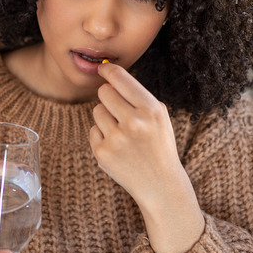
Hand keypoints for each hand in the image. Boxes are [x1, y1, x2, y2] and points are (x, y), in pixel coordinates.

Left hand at [89, 61, 183, 203]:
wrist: (160, 183)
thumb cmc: (158, 143)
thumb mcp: (158, 116)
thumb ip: (136, 95)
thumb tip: (108, 78)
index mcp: (150, 109)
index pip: (120, 78)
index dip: (108, 70)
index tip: (103, 68)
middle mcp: (133, 122)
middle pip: (104, 92)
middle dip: (109, 96)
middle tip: (119, 109)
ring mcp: (116, 139)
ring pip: (97, 110)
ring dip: (106, 117)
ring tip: (122, 131)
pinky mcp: (103, 153)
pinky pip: (93, 130)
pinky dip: (102, 135)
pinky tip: (118, 147)